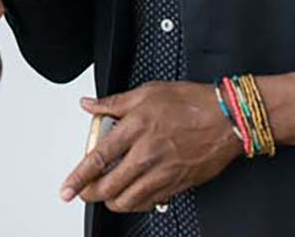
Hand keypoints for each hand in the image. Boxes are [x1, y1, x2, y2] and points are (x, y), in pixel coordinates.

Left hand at [60, 81, 240, 212]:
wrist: (227, 119)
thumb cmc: (190, 102)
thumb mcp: (147, 91)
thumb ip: (114, 102)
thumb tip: (89, 105)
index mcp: (136, 128)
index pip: (98, 157)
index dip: (78, 176)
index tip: (67, 186)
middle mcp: (146, 155)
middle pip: (108, 186)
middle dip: (89, 193)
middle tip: (80, 192)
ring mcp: (162, 173)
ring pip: (127, 200)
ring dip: (111, 200)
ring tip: (104, 193)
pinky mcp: (176, 185)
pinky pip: (148, 202)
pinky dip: (134, 202)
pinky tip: (130, 194)